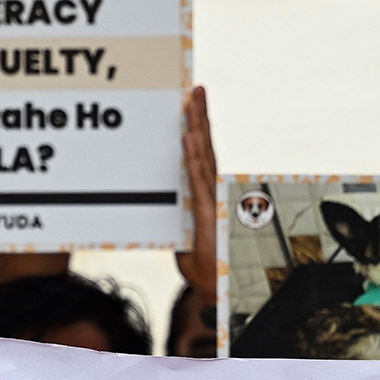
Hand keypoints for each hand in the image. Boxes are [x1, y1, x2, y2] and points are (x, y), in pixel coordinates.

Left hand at [178, 85, 217, 295]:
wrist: (215, 290)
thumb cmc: (202, 268)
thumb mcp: (183, 240)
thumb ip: (177, 221)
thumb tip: (163, 211)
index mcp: (205, 194)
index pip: (201, 154)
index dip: (197, 128)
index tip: (191, 104)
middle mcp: (211, 192)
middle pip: (205, 146)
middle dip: (199, 116)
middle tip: (194, 89)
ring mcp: (210, 200)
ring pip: (202, 156)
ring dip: (195, 127)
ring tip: (190, 102)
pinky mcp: (206, 212)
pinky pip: (197, 180)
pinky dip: (192, 158)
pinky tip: (187, 137)